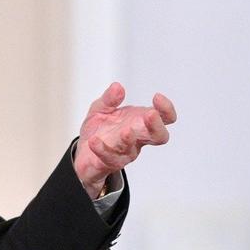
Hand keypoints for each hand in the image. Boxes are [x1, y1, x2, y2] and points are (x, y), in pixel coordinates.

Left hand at [73, 82, 175, 198]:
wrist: (83, 153)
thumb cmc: (100, 131)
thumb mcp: (101, 109)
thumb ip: (109, 99)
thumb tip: (117, 87)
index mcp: (140, 123)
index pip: (164, 118)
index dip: (166, 109)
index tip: (157, 97)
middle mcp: (137, 138)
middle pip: (159, 136)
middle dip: (156, 125)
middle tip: (150, 114)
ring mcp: (126, 152)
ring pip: (134, 149)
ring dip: (130, 139)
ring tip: (125, 130)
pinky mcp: (110, 162)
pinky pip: (109, 158)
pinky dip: (102, 149)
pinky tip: (94, 141)